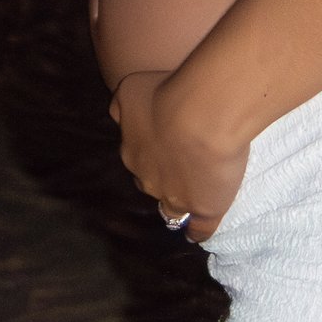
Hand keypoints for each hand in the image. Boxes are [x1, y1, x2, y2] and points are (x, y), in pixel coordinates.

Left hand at [110, 68, 247, 245]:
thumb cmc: (167, 94)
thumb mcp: (131, 88)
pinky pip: (198, 228)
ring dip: (177, 204)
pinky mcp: (203, 209)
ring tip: (190, 199)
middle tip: (181, 164)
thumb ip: (122, 103)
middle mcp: (148, 177)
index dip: (151, 150)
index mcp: (132, 149)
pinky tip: (199, 233)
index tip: (164, 141)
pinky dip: (198, 231)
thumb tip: (118, 112)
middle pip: (150, 182)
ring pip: (170, 208)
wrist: (199, 116)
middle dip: (161, 176)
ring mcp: (175, 197)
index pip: (137, 155)